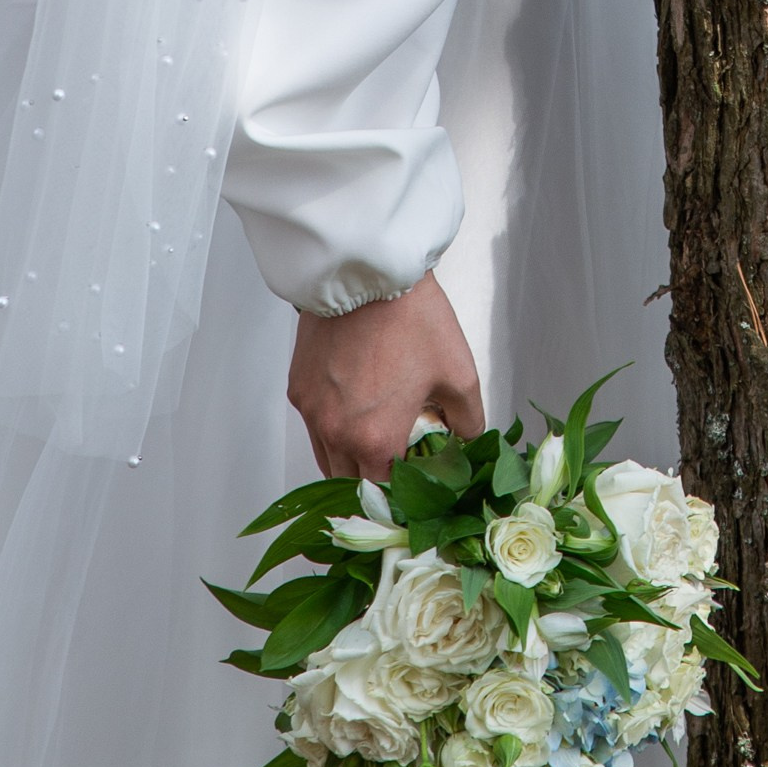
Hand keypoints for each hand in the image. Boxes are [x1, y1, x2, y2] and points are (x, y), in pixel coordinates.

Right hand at [288, 273, 485, 482]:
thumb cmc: (414, 319)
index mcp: (375, 440)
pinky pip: (313, 427)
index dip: (400, 494)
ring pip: (326, 460)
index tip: (413, 485)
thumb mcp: (459, 372)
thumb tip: (469, 442)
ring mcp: (312, 413)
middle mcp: (336, 434)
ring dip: (349, 461)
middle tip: (397, 465)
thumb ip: (468, 420)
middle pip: (351, 484)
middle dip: (374, 481)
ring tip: (375, 442)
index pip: (383, 495)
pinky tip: (354, 411)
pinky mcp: (298, 388)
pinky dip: (330, 431)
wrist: (368, 272)